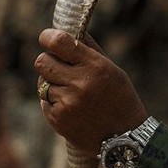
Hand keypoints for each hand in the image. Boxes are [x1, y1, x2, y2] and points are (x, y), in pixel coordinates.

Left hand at [34, 29, 147, 156]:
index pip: (59, 42)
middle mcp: (80, 84)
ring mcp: (67, 103)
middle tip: (60, 68)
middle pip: (42, 61)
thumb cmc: (120, 99)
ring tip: (71, 92)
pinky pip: (44, 101)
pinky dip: (53, 102)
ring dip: (52, 84)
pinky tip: (71, 107)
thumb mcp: (112, 70)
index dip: (47, 37)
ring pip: (42, 82)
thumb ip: (88, 49)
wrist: (125, 139)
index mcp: (95, 67)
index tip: (47, 38)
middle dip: (48, 61)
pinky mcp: (58, 119)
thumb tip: (68, 28)